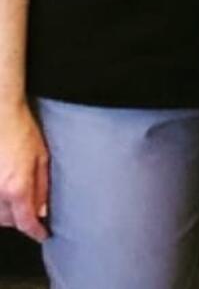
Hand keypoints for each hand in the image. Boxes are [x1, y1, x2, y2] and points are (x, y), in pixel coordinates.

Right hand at [0, 102, 48, 240]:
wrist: (1, 116)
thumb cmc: (23, 133)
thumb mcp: (42, 158)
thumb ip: (42, 186)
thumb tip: (42, 209)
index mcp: (17, 187)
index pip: (25, 221)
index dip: (35, 231)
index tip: (43, 234)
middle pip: (9, 221)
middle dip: (23, 221)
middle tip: (35, 213)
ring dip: (9, 214)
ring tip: (20, 202)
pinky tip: (7, 195)